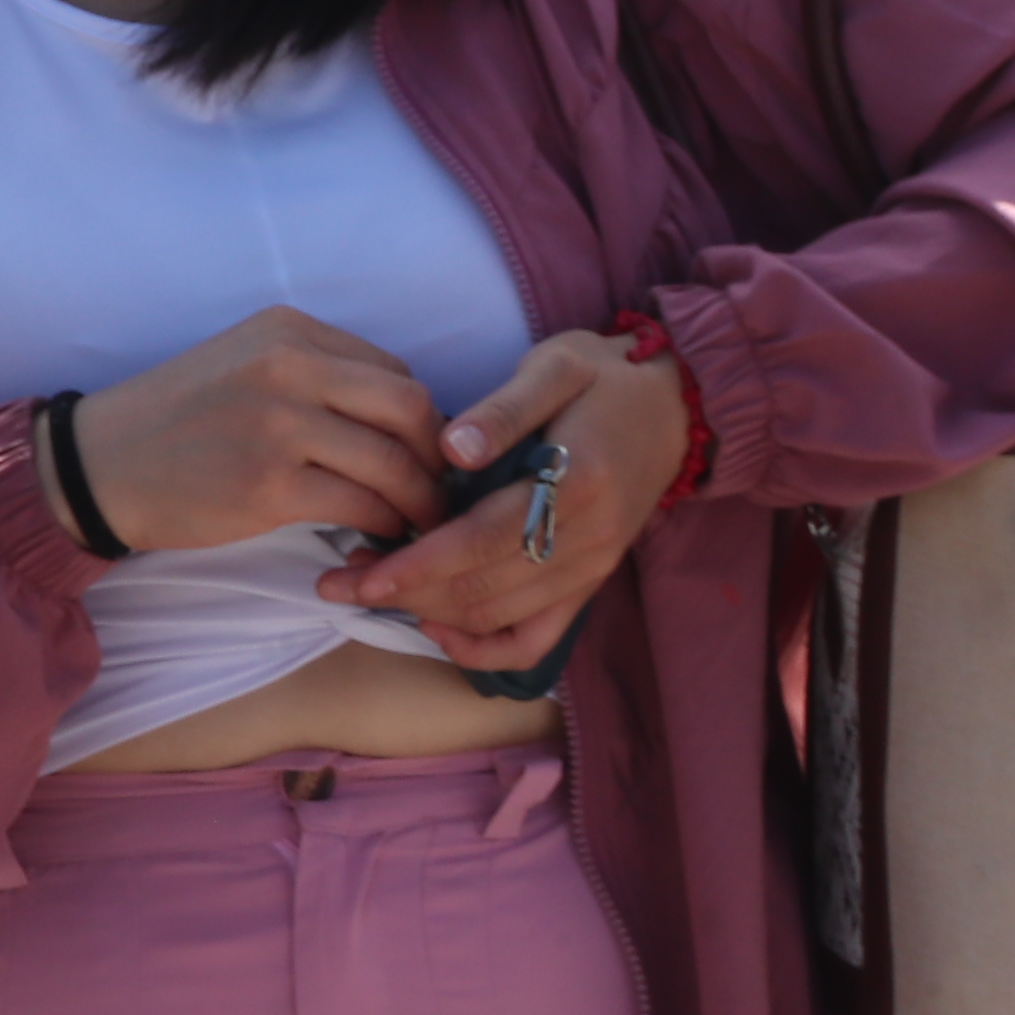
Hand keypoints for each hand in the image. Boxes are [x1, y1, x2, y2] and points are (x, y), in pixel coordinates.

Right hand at [62, 305, 450, 556]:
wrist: (96, 466)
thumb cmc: (173, 422)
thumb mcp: (241, 365)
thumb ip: (312, 375)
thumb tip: (399, 422)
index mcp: (285, 330)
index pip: (392, 370)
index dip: (419, 419)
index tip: (416, 455)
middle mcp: (285, 366)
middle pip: (410, 408)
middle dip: (435, 458)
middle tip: (432, 491)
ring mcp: (277, 424)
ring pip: (394, 462)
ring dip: (419, 501)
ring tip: (416, 523)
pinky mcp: (268, 484)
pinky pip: (362, 505)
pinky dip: (382, 526)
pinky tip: (375, 536)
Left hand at [315, 327, 690, 669]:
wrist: (675, 404)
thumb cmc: (605, 378)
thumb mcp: (556, 367)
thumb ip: (505, 409)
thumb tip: (452, 447)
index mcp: (578, 484)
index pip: (484, 541)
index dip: (419, 563)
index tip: (359, 571)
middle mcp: (589, 540)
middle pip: (485, 590)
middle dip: (405, 593)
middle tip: (338, 580)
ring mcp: (592, 568)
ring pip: (500, 617)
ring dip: (429, 614)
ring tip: (368, 587)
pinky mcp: (590, 582)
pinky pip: (537, 638)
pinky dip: (483, 646)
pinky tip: (435, 628)